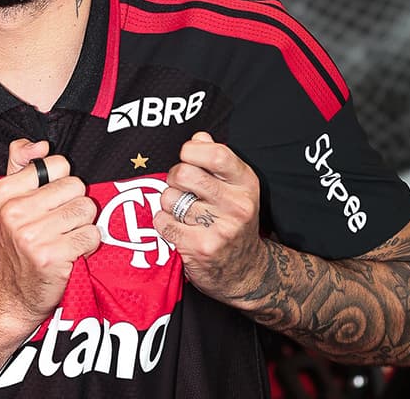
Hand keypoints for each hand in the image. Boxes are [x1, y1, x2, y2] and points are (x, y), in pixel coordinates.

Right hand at [0, 139, 99, 329]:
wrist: (8, 298)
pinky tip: (70, 254)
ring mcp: (32, 235)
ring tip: (64, 239)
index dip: (61, 183)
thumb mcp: (7, 203)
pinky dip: (87, 246)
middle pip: (76, 185)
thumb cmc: (15, 247)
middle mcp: (15, 212)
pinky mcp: (52, 256)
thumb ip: (20, 165)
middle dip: (75, 205)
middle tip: (59, 224)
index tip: (49, 202)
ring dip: (82, 226)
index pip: (57, 164)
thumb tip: (40, 144)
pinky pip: (92, 236)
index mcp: (4, 192)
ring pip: (87, 209)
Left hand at [152, 132, 268, 304]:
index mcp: (246, 184)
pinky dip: (163, 223)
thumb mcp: (236, 189)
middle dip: (174, 177)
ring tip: (183, 213)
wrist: (246, 273)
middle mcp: (238, 205)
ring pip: (169, 198)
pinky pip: (163, 222)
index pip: (216, 154)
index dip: (192, 151)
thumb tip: (199, 137)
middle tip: (181, 188)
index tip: (188, 158)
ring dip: (168, 204)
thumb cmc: (234, 224)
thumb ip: (217, 160)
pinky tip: (177, 228)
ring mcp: (221, 228)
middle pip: (185, 173)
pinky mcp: (201, 247)